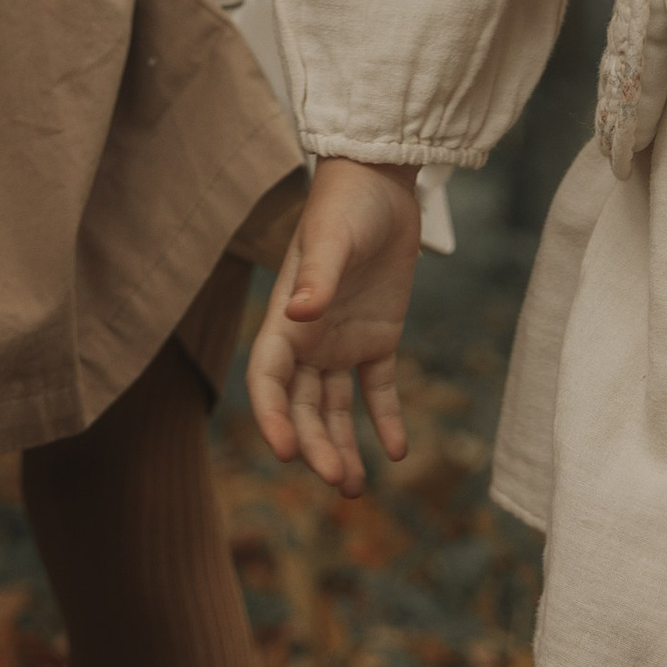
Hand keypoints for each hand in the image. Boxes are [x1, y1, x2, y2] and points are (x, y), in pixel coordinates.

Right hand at [246, 158, 421, 493]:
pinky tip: (398, 450)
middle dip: (315, 445)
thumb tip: (298, 314)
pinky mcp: (378, 338)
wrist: (382, 180)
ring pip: (336, 408)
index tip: (287, 452)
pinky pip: (378, 389)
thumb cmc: (345, 203)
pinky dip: (386, 420)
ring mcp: (342, 342)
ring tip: (356, 486)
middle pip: (303, 406)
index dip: (272, 417)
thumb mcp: (332, 238)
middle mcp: (309, 340)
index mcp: (285, 319)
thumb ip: (317, 276)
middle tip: (339, 481)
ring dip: (341, 445)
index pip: (268, 380)